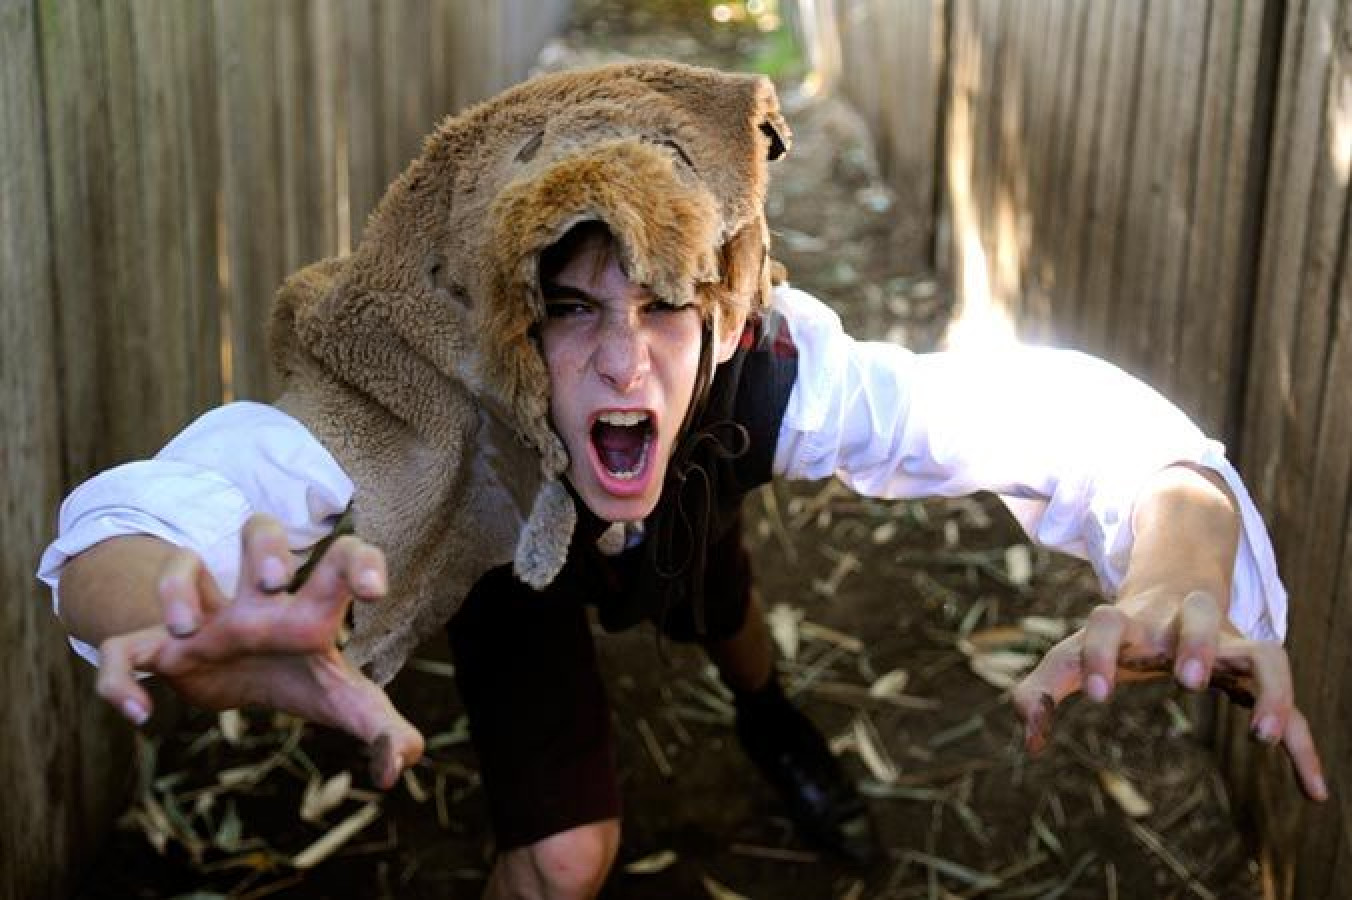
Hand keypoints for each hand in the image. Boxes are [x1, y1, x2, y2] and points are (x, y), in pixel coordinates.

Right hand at [94, 514, 423, 788]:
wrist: (232, 674)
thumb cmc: (299, 674)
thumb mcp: (344, 703)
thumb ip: (381, 727)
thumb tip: (405, 761)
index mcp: (308, 608)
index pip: (341, 560)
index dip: (361, 564)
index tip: (376, 591)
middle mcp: (256, 602)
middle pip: (259, 535)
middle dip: (265, 546)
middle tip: (275, 579)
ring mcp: (205, 619)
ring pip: (184, 566)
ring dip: (179, 589)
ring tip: (187, 630)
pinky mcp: (157, 650)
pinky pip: (122, 651)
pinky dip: (119, 678)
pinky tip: (141, 714)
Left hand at [1011, 588, 1326, 801]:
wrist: (1175, 580)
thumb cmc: (1117, 633)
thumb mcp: (1074, 652)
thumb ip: (1043, 687)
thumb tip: (1030, 739)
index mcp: (1127, 618)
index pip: (1106, 622)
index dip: (1099, 654)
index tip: (1099, 696)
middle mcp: (1180, 622)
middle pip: (1198, 614)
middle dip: (1198, 643)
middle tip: (1190, 679)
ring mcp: (1226, 641)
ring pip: (1261, 649)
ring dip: (1268, 685)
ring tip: (1262, 733)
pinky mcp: (1253, 667)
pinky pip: (1287, 701)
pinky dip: (1304, 744)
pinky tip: (1312, 790)